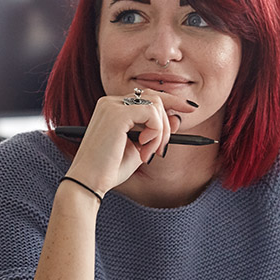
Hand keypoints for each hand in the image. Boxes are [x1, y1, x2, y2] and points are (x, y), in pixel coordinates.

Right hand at [64, 89, 196, 196]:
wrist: (88, 182)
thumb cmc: (109, 168)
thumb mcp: (139, 148)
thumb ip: (156, 132)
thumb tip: (176, 118)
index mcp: (113, 107)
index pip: (147, 96)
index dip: (172, 101)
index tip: (191, 109)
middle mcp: (111, 101)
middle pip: (155, 97)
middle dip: (167, 123)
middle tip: (161, 150)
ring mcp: (112, 105)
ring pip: (156, 105)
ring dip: (161, 132)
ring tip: (149, 153)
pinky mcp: (117, 113)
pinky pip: (151, 114)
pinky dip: (155, 133)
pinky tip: (144, 149)